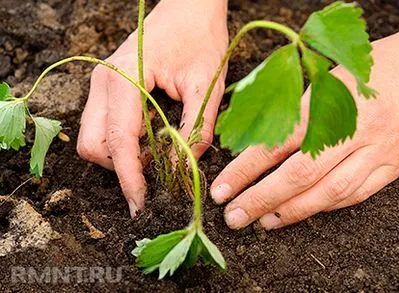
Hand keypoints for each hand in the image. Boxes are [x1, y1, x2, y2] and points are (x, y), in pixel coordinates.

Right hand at [77, 0, 227, 216]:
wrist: (189, 7)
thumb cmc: (200, 38)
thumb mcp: (207, 85)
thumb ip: (196, 129)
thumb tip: (184, 169)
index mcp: (125, 79)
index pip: (118, 141)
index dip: (129, 177)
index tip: (140, 202)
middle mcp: (104, 82)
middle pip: (92, 145)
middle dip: (118, 168)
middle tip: (154, 173)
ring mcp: (102, 83)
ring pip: (93, 137)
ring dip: (119, 156)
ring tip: (155, 153)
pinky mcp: (109, 86)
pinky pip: (103, 126)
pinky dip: (121, 142)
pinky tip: (148, 139)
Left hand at [211, 8, 398, 229]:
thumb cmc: (372, 67)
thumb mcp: (329, 76)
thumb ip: (297, 109)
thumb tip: (256, 142)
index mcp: (332, 100)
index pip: (279, 142)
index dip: (246, 169)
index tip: (222, 188)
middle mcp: (356, 129)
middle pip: (300, 174)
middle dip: (261, 199)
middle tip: (234, 216)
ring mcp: (379, 150)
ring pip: (329, 192)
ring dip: (291, 212)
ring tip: (262, 221)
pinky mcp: (394, 166)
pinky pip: (355, 195)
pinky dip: (324, 207)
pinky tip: (301, 212)